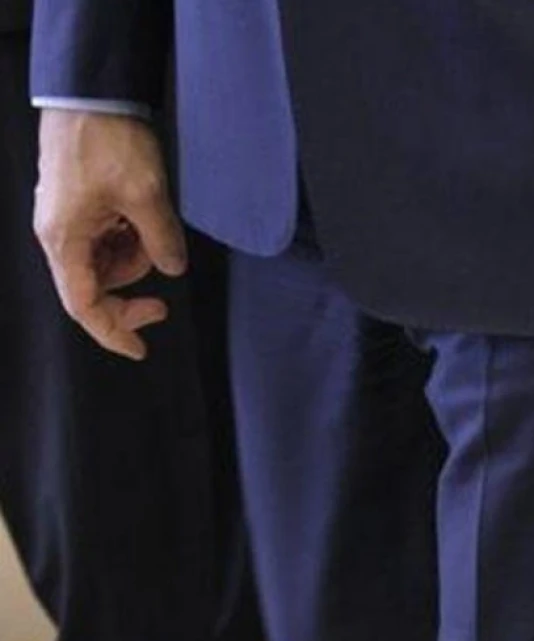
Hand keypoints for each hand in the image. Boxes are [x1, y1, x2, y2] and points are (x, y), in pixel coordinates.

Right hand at [34, 110, 186, 360]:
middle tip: (164, 303)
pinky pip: (105, 239)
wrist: (91, 94)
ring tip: (153, 232)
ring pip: (103, 263)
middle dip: (130, 293)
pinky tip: (143, 219)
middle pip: (93, 287)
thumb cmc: (108, 141)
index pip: (84, 305)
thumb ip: (162, 240)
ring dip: (133, 261)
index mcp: (65, 239)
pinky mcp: (79, 204)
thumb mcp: (148, 197)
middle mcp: (58, 234)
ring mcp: (67, 218)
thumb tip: (173, 268)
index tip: (140, 350)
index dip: (112, 332)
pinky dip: (128, 240)